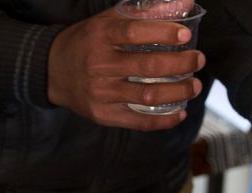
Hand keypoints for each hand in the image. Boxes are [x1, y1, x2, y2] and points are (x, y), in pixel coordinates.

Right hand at [46, 7, 204, 130]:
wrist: (52, 71)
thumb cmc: (89, 42)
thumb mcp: (109, 21)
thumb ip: (146, 12)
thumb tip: (185, 2)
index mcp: (100, 36)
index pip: (134, 32)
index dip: (163, 32)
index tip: (186, 34)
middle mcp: (99, 65)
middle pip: (147, 67)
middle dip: (181, 64)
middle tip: (198, 60)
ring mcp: (101, 92)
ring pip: (147, 96)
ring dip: (179, 92)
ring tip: (195, 86)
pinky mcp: (103, 114)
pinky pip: (138, 121)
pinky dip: (164, 119)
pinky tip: (180, 112)